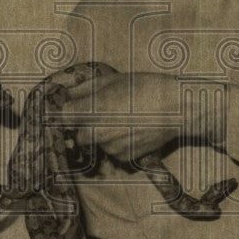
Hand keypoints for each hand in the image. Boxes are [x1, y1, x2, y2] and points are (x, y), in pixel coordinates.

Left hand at [53, 70, 185, 162]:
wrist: (177, 108)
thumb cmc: (145, 87)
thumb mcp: (112, 80)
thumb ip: (84, 89)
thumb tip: (65, 94)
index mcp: (90, 110)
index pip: (60, 117)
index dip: (64, 112)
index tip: (68, 109)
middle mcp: (96, 132)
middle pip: (77, 135)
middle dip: (84, 126)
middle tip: (101, 115)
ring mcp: (109, 147)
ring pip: (96, 144)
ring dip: (102, 135)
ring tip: (122, 120)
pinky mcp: (124, 158)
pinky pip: (112, 152)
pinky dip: (117, 144)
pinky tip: (131, 130)